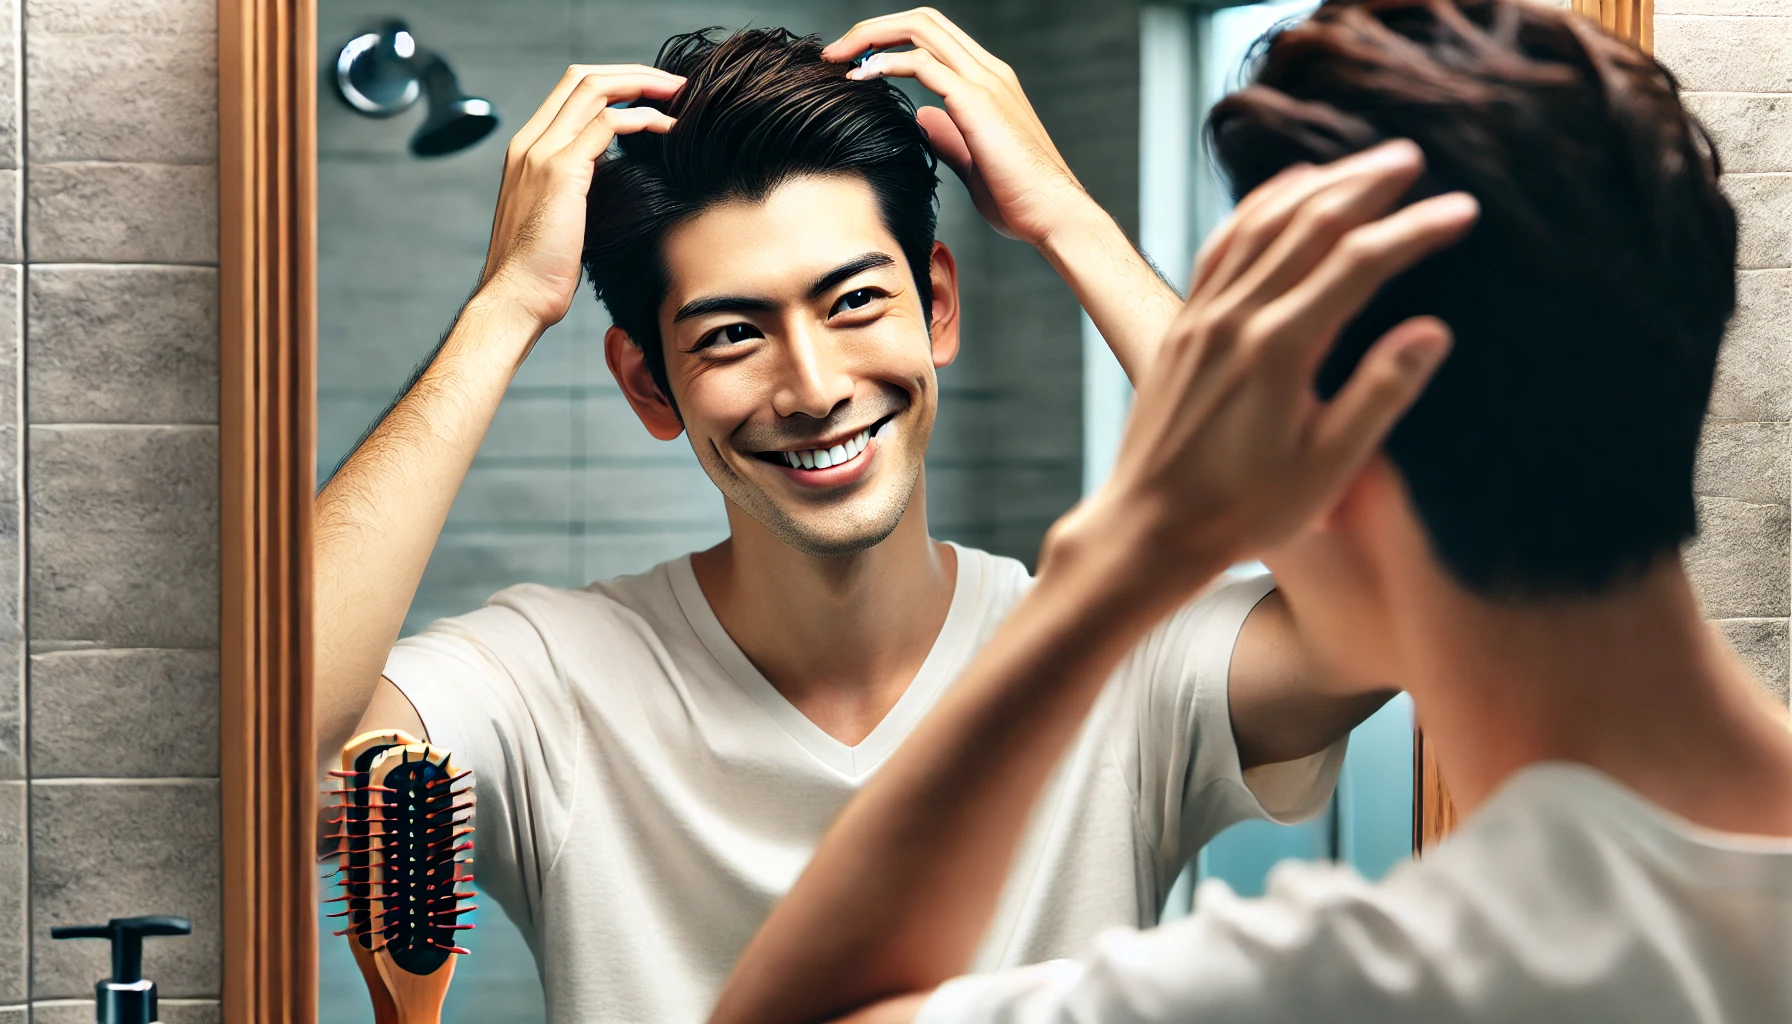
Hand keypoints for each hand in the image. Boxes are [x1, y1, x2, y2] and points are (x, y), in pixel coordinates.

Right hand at [476, 65, 682, 331]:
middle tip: (676, 84)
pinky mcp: (560, 172)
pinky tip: (667, 128)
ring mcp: (541, 153)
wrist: (516, 299)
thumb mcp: (560, 216)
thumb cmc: (540, 271)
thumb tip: (612, 177)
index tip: (654, 94)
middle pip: (583, 78)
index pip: (570, 91)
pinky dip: (642, 118)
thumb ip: (577, 186)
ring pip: (595, 90)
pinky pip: (607, 124)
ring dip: (644, 86)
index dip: (615, 82)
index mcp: (527, 150)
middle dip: (634, 73)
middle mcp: (530, 142)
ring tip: (679, 96)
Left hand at [824, 9, 1089, 246]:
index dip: (890, 40)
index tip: (854, 64)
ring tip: (838, 59)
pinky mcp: (977, 101)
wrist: (1053, 215)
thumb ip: (948, 136)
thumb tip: (924, 121)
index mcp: (989, 81)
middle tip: (835, 53)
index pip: (934, 38)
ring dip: (872, 36)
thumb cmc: (1019, 198)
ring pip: (921, 29)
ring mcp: (985, 81)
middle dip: (873, 29)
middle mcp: (989, 71)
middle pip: (923, 21)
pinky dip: (886, 63)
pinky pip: (923, 63)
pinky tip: (862, 77)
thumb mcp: (972, 161)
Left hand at [1054, 141, 1478, 600]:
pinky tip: (1284, 190)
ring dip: (1316, 184)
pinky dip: (1257, 206)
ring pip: (1262, 223)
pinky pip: (1222, 244)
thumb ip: (1380, 395)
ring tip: (1363, 163)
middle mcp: (1235, 319)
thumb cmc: (1244, 511)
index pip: (1358, 264)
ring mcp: (1203, 316)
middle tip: (1415, 158)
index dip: (1414, 230)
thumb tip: (1435, 331)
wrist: (1151, 527)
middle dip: (1366, 184)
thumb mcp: (1326, 468)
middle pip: (1309, 224)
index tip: (1462, 209)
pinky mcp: (1184, 324)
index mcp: (1278, 351)